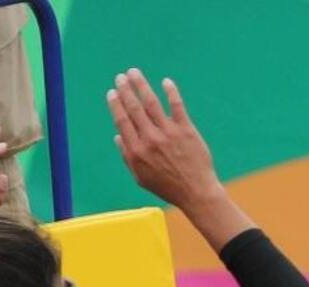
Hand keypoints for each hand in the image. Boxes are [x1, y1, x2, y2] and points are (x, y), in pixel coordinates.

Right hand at [108, 69, 222, 214]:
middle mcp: (150, 140)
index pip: (122, 121)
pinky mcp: (186, 131)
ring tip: (134, 72)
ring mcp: (169, 134)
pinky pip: (177, 106)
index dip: (116, 105)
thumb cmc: (167, 186)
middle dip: (126, 90)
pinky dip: (171, 92)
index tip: (112, 93)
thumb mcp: (141, 177)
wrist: (196, 192)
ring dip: (142, 85)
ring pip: (151, 103)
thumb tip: (117, 136)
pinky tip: (166, 82)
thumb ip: (127, 156)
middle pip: (134, 108)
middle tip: (120, 77)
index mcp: (136, 151)